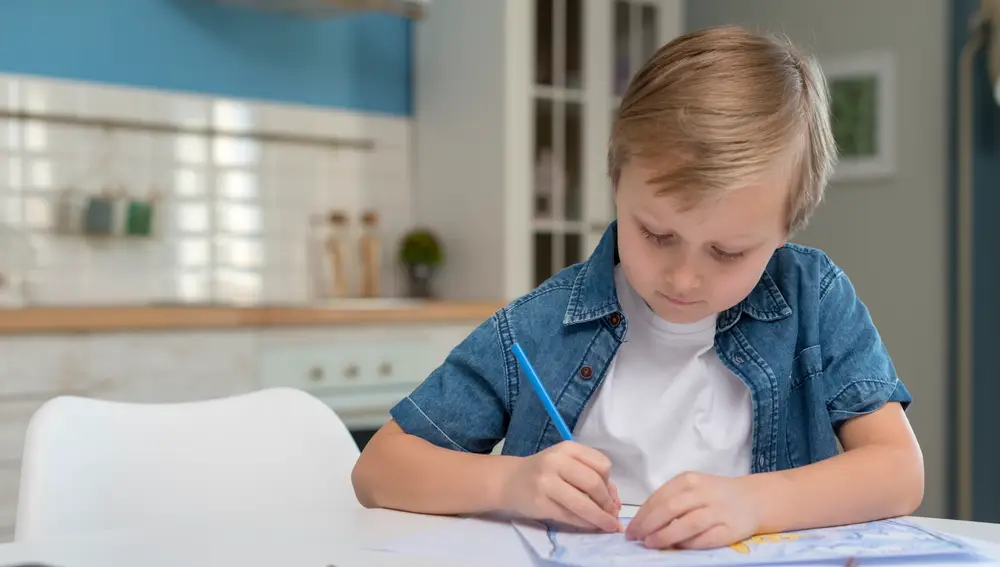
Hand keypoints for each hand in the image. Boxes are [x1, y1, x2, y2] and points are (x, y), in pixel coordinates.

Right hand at [499, 441, 621, 531]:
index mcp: (567, 448)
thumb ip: (591, 476)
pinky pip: (569, 516)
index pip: (601, 464)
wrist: (510, 481)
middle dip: (607, 503)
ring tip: (608, 525)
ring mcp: (546, 482)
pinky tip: (590, 525)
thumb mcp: (567, 464)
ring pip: (582, 503)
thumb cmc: (545, 472)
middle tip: (613, 514)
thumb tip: (615, 503)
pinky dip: (584, 523)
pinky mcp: (540, 503)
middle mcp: (556, 461)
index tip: (611, 496)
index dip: (610, 483)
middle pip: (593, 483)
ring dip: (599, 518)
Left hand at [626, 472, 760, 548]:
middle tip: (635, 538)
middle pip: (669, 509)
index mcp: (689, 480)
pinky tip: (677, 548)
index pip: (659, 498)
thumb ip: (670, 500)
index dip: (642, 515)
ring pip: (687, 524)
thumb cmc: (714, 494)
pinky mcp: (729, 529)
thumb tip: (644, 522)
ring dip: (665, 536)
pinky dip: (688, 544)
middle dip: (648, 525)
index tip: (631, 529)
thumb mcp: (691, 487)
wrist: (752, 499)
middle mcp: (703, 493)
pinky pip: (705, 539)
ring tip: (650, 544)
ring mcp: (717, 511)